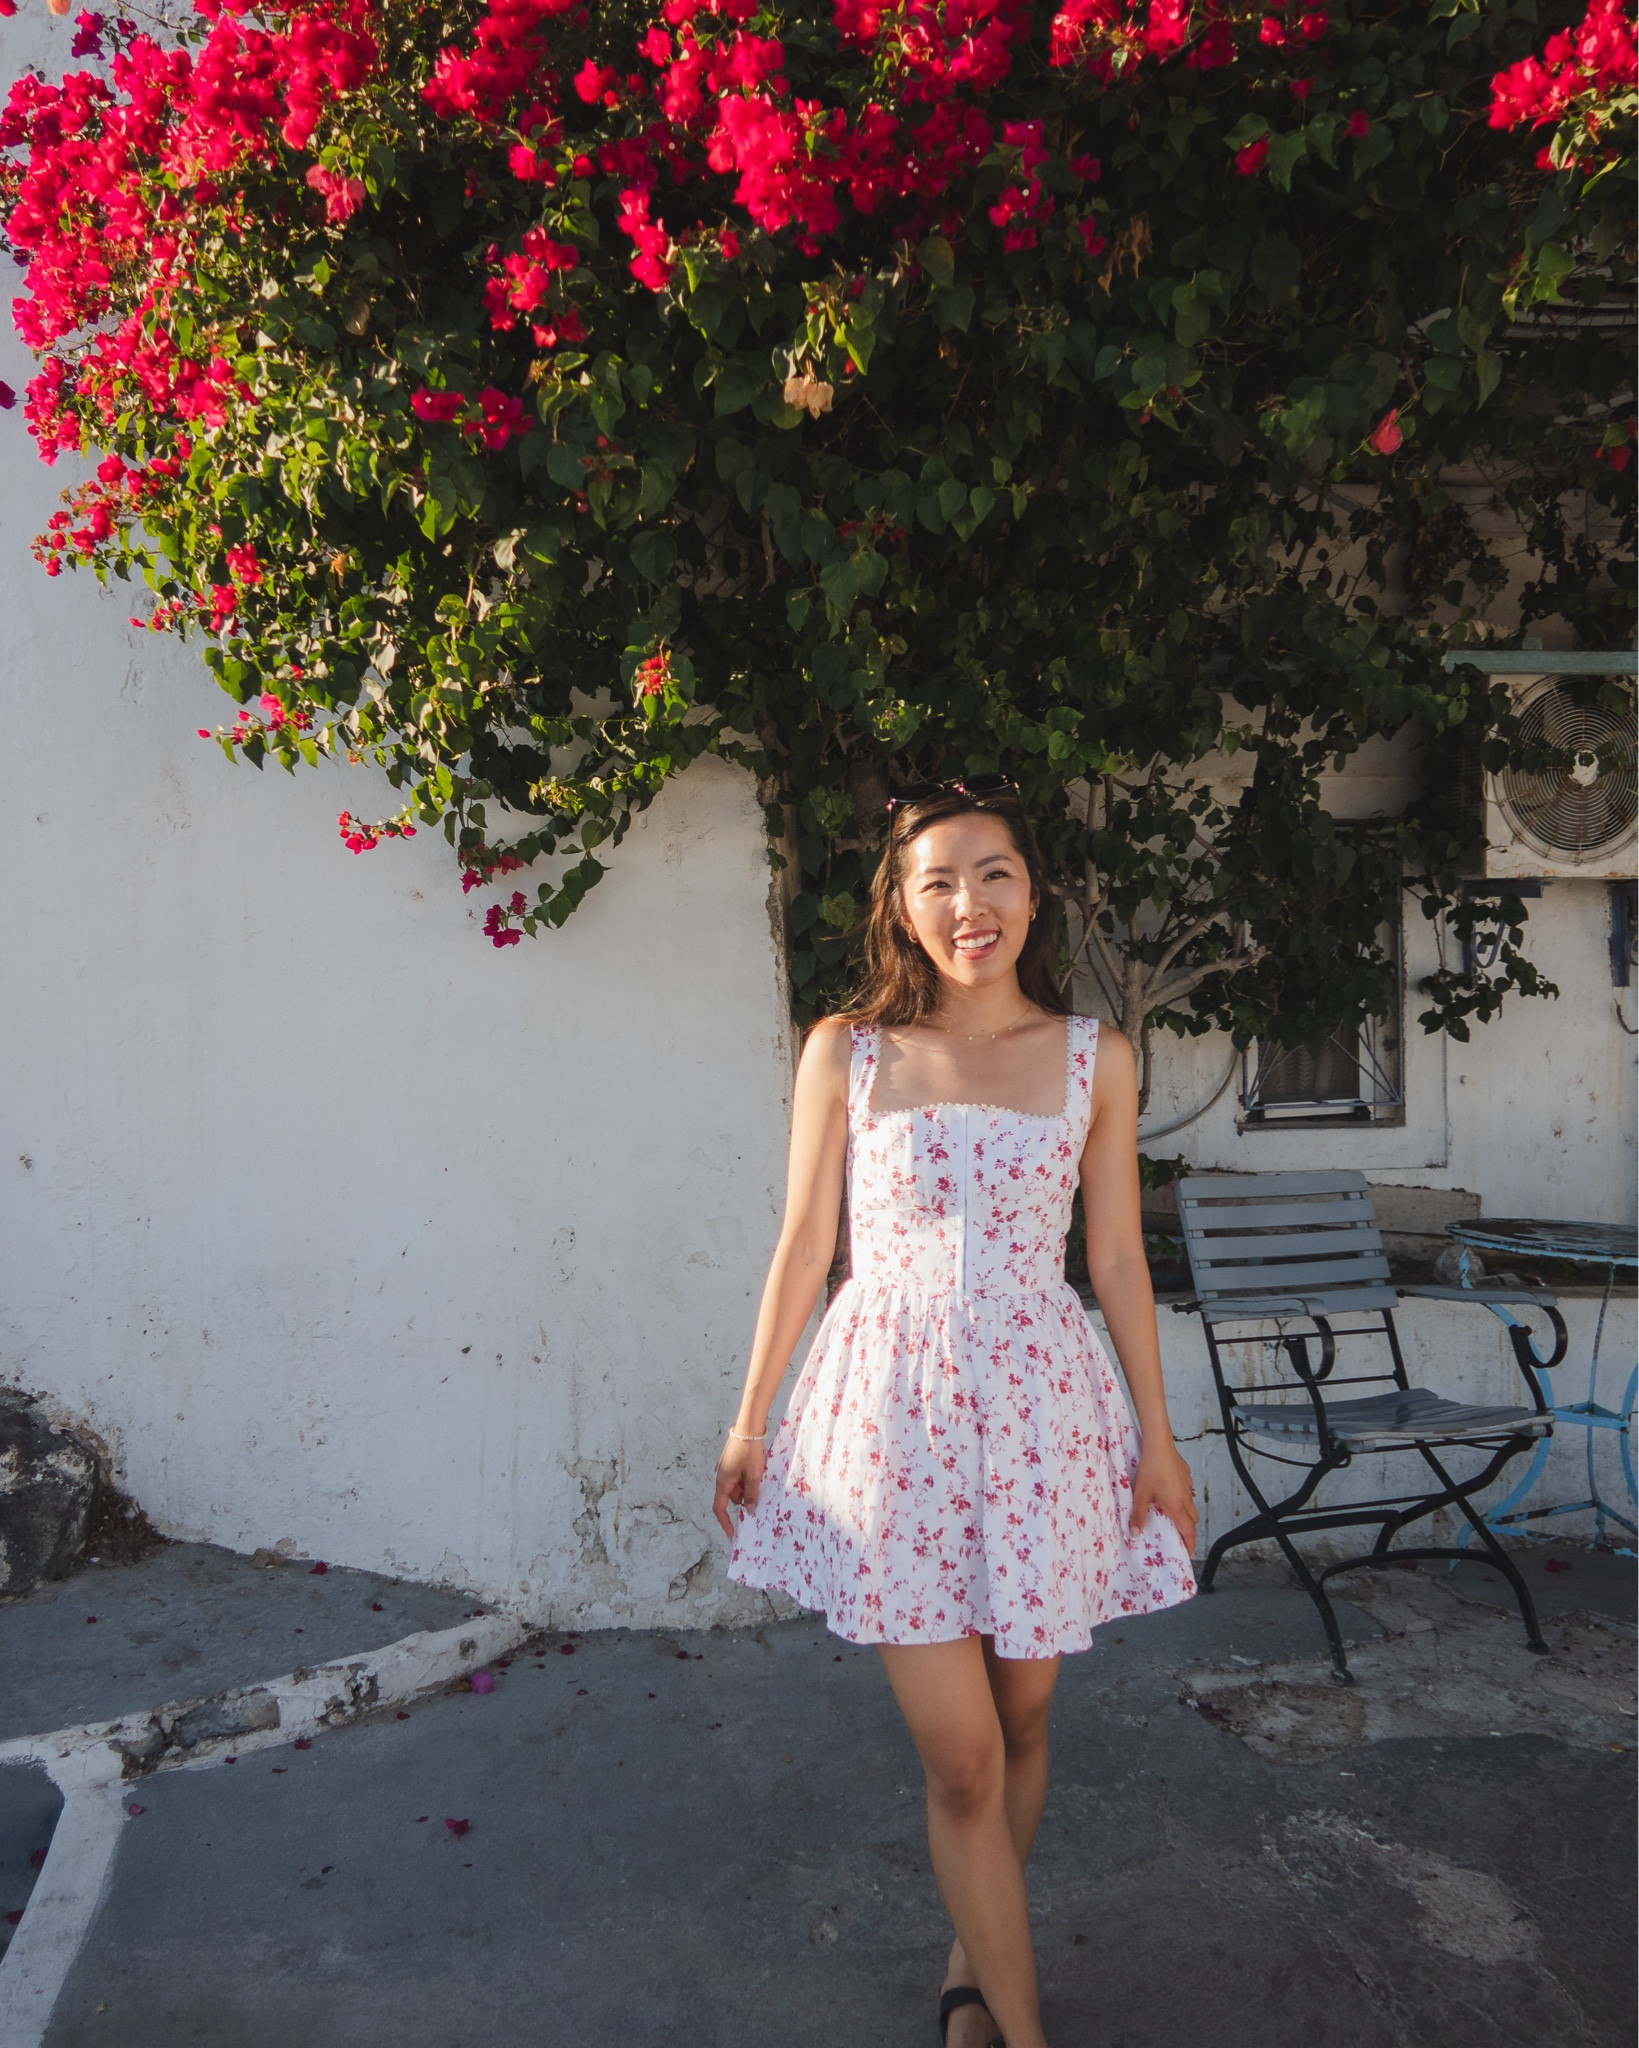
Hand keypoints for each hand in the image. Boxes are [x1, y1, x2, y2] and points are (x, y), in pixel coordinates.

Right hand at [712, 1433, 765, 1537]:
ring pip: (739, 1487)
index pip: (720, 1508)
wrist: (748, 1427)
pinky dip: (748, 1478)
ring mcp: (727, 1469)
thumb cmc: (749, 1452)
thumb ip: (752, 1495)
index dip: (725, 1522)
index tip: (732, 1533)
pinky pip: (740, 1477)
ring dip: (749, 1487)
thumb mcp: (753, 1476)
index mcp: (723, 1482)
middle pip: (733, 1497)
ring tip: (760, 1476)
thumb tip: (750, 1511)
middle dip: (745, 1498)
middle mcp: (722, 1477)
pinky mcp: (733, 1462)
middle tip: (760, 1491)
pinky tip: (758, 1470)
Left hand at [1131, 1441, 1197, 1556]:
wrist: (1159, 1445)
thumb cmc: (1151, 1470)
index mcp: (1177, 1506)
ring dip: (1186, 1513)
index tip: (1188, 1552)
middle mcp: (1186, 1497)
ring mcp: (1187, 1485)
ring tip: (1173, 1514)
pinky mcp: (1185, 1474)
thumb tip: (1135, 1534)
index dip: (1189, 1544)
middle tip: (1179, 1535)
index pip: (1188, 1531)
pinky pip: (1187, 1490)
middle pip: (1193, 1520)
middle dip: (1188, 1529)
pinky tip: (1170, 1491)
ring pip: (1191, 1504)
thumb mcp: (1141, 1495)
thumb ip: (1138, 1516)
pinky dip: (1182, 1496)